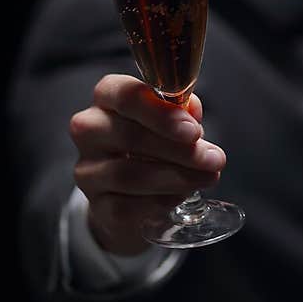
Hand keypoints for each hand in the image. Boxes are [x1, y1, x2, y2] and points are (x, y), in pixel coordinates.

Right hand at [70, 74, 225, 254]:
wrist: (132, 190)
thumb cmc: (154, 142)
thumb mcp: (170, 119)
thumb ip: (182, 111)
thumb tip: (192, 111)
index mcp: (107, 97)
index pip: (122, 94)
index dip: (159, 112)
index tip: (193, 130)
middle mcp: (89, 130)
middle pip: (128, 136)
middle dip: (179, 150)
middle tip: (214, 159)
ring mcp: (88, 170)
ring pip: (128, 175)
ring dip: (176, 178)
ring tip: (208, 177)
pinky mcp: (96, 205)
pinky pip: (127, 207)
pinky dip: (161, 201)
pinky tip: (182, 195)